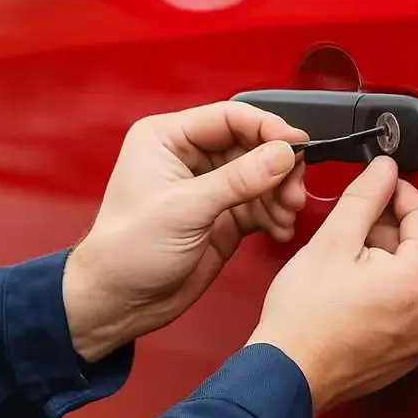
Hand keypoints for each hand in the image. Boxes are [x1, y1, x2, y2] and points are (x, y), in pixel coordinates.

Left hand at [63, 101, 307, 361]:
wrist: (120, 300)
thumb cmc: (127, 250)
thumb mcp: (186, 208)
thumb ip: (239, 179)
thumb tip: (283, 153)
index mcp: (166, 138)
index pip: (228, 117)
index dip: (266, 128)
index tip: (298, 145)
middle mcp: (187, 156)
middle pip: (250, 145)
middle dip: (278, 167)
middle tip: (294, 191)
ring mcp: (206, 187)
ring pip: (260, 175)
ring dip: (279, 193)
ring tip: (286, 215)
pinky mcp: (221, 215)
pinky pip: (258, 203)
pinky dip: (274, 214)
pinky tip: (278, 228)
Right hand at [248, 156, 417, 414]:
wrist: (287, 372)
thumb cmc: (303, 317)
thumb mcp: (331, 242)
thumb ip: (363, 198)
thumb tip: (383, 170)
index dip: (397, 191)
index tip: (377, 183)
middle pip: (417, 249)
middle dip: (384, 229)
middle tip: (346, 225)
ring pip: (407, 280)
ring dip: (380, 261)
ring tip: (339, 261)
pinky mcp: (402, 354)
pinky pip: (400, 310)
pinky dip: (379, 293)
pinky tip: (344, 292)